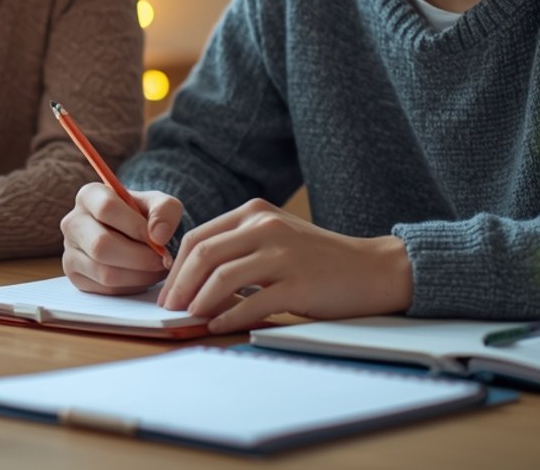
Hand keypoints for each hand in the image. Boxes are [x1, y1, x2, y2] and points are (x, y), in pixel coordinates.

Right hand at [60, 183, 179, 293]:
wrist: (134, 237)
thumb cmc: (146, 217)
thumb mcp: (161, 204)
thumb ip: (165, 211)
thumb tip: (158, 236)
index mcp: (89, 196)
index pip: (107, 208)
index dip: (136, 226)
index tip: (159, 239)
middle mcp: (73, 222)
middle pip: (101, 245)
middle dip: (140, 257)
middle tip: (163, 260)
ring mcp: (69, 251)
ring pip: (104, 272)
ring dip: (139, 275)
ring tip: (157, 269)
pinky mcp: (75, 276)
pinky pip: (105, 288)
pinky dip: (131, 286)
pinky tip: (143, 276)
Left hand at [155, 198, 413, 333]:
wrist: (372, 269)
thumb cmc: (318, 259)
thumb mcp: (275, 238)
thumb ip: (238, 247)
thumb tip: (192, 280)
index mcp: (254, 213)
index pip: (199, 237)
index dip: (176, 267)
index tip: (167, 291)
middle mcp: (266, 227)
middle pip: (204, 255)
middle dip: (179, 285)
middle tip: (169, 309)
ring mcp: (283, 255)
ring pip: (222, 278)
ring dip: (198, 302)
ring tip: (189, 319)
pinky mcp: (299, 284)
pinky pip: (252, 304)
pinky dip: (228, 317)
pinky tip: (217, 326)